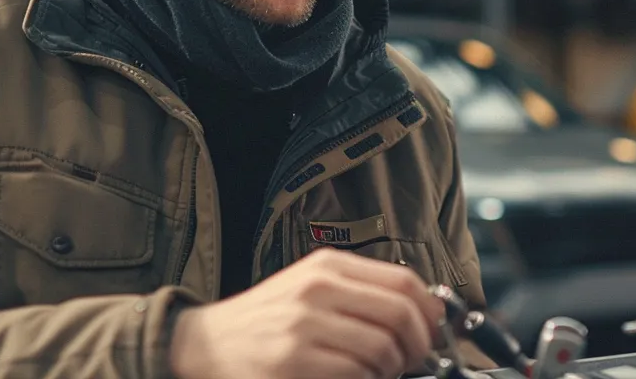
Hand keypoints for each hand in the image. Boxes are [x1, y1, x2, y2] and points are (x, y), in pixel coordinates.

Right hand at [169, 248, 443, 378]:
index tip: (433, 331)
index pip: (405, 283)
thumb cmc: (265, 322)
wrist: (203, 345)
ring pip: (382, 349)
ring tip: (373, 372)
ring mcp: (304, 325)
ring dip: (388, 369)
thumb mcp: (312, 289)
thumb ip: (364, 293)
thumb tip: (428, 310)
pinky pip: (355, 374)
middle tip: (412, 361)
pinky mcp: (293, 361)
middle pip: (401, 315)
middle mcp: (318, 289)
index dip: (430, 312)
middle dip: (418, 346)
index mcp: (328, 266)